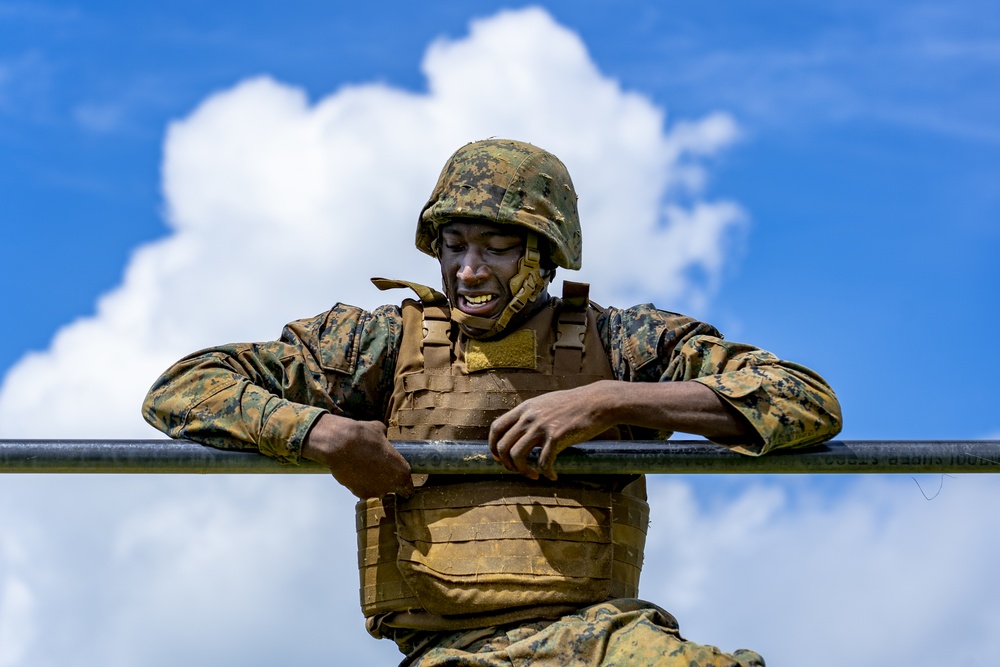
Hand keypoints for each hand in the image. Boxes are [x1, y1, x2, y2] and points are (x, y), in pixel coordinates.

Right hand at [302, 414, 413, 498]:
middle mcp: (390, 486)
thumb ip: (385, 438)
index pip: (408, 487)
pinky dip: (361, 482)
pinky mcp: (358, 493)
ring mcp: (373, 491)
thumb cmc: (362, 436)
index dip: (404, 482)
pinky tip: (356, 470)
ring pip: (377, 489)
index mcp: (401, 472)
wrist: (338, 444)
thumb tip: (382, 437)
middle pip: (393, 488)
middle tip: (380, 466)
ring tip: (365, 467)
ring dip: (374, 481)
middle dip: (388, 479)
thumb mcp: (379, 430)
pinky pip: (363, 488)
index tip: (400, 477)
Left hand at [488, 381, 616, 480]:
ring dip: (523, 471)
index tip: (500, 459)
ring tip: (534, 475)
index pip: (496, 428)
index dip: (493, 446)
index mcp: (525, 408)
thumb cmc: (574, 404)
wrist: (598, 402)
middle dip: (507, 464)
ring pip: (517, 456)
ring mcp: (542, 427)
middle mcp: (529, 417)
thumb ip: (531, 415)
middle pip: (503, 446)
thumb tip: (520, 431)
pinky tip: (553, 475)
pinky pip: (543, 462)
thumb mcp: (546, 403)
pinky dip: (546, 473)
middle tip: (519, 471)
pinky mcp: (557, 437)